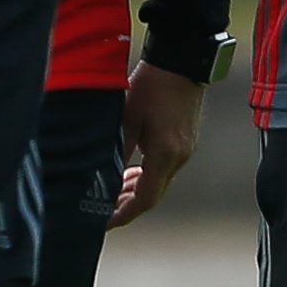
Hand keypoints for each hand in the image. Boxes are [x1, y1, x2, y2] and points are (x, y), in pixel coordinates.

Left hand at [109, 62, 206, 227]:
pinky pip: (164, 169)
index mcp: (165, 155)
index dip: (122, 214)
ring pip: (159, 183)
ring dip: (135, 190)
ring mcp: (185, 150)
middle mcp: (179, 158)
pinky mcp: (185, 142)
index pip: (144, 199)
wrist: (180, 63)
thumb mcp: (126, 118)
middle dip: (126, 206)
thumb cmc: (152, 86)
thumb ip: (116, 150)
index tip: (103, 223)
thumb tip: (102, 176)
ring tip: (112, 191)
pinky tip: (130, 171)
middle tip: (101, 210)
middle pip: (153, 195)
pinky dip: (145, 176)